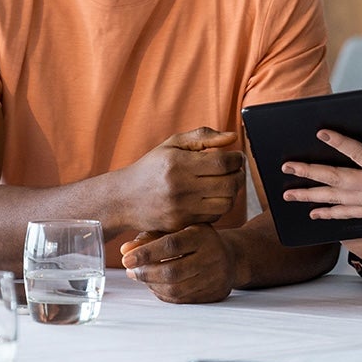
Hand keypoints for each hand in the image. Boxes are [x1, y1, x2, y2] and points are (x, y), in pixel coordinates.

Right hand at [111, 128, 244, 233]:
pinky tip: (213, 197)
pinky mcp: (181, 224)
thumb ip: (203, 137)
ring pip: (226, 203)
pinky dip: (219, 206)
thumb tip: (232, 138)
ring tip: (226, 183)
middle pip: (229, 185)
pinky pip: (213, 216)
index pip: (223, 162)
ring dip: (232, 193)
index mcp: (178, 163)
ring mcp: (181, 209)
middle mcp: (180, 187)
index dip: (237, 159)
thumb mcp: (172, 144)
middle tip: (236, 171)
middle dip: (239, 176)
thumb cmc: (151, 168)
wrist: (123, 199)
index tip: (237, 157)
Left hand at [120, 223, 237, 302]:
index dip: (146, 253)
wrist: (231, 256)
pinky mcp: (215, 294)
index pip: (172, 245)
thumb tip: (125, 250)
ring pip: (176, 290)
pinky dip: (163, 294)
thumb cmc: (196, 240)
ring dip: (152, 285)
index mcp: (203, 235)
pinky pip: (182, 300)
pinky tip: (156, 285)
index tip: (126, 259)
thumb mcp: (178, 230)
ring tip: (141, 277)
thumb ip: (151, 237)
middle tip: (131, 271)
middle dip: (146, 273)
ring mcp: (216, 278)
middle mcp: (213, 256)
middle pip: (173, 272)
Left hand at [281, 103, 361, 229]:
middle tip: (286, 165)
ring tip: (287, 193)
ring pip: (335, 199)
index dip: (339, 141)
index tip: (320, 131)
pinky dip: (328, 213)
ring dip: (309, 195)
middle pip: (335, 179)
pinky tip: (313, 213)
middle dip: (308, 171)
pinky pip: (346, 213)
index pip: (358, 154)